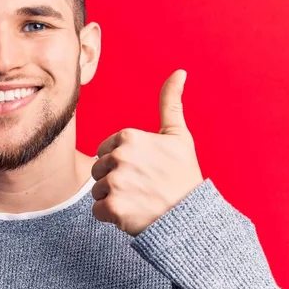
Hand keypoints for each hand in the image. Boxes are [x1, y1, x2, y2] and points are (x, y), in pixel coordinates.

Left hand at [91, 69, 203, 235]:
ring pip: (97, 190)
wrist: (191, 217)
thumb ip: (171, 102)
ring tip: (138, 200)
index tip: (144, 170)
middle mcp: (120, 156)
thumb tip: (179, 71)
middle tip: (141, 187)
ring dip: (113, 198)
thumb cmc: (184, 175)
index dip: (122, 163)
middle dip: (115, 180)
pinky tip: (132, 214)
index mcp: (129, 136)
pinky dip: (111, 216)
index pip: (104, 150)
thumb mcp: (179, 136)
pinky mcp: (112, 207)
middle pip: (98, 170)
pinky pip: (97, 211)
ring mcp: (115, 182)